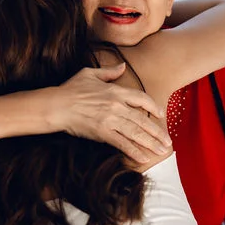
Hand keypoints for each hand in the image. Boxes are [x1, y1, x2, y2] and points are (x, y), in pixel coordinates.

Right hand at [50, 64, 171, 163]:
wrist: (56, 105)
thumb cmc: (71, 89)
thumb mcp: (90, 74)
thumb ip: (109, 71)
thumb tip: (122, 66)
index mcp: (116, 91)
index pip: (142, 99)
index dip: (153, 107)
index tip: (161, 115)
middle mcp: (117, 105)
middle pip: (143, 120)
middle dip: (157, 132)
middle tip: (168, 142)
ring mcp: (110, 119)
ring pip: (136, 133)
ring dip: (151, 143)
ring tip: (162, 151)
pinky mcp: (102, 132)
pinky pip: (122, 143)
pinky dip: (134, 151)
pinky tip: (143, 158)